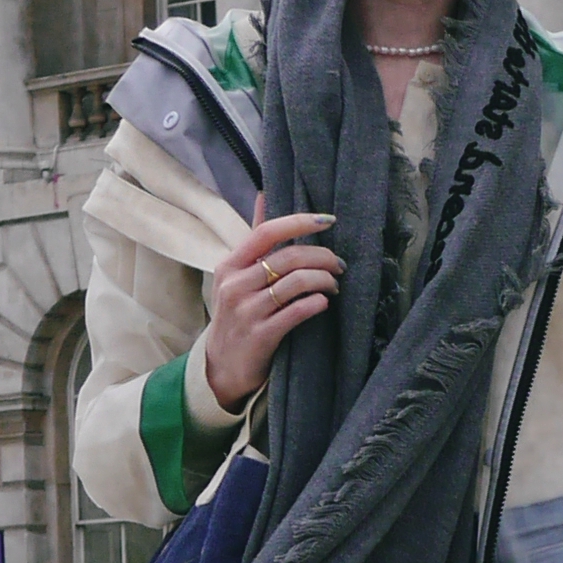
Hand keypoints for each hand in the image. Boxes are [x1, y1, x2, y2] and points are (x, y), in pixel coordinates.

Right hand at [202, 207, 340, 408]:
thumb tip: (265, 195)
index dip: (300, 222)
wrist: (223, 366)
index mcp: (230, 265)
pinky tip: (324, 303)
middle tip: (340, 264)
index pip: (267, 232)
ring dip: (324, 280)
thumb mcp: (236, 275)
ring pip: (296, 283)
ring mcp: (246, 311)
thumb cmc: (235, 314)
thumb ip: (254, 239)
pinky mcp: (260, 336)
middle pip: (288, 258)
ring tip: (334, 285)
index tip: (329, 221)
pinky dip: (316, 304)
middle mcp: (235, 285)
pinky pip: (296, 312)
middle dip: (322, 257)